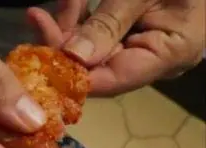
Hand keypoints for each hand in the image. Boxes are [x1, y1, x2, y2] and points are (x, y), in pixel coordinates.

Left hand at [28, 0, 204, 95]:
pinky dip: (81, 17)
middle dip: (63, 45)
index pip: (112, 80)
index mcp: (168, 55)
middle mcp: (153, 58)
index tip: (42, 65)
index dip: (73, 77)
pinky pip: (100, 31)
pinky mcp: (132, 29)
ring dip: (67, 27)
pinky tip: (66, 4)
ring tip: (42, 12)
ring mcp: (142, 43)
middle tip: (38, 22)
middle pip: (97, 65)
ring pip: (93, 47)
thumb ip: (109, 24)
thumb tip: (73, 58)